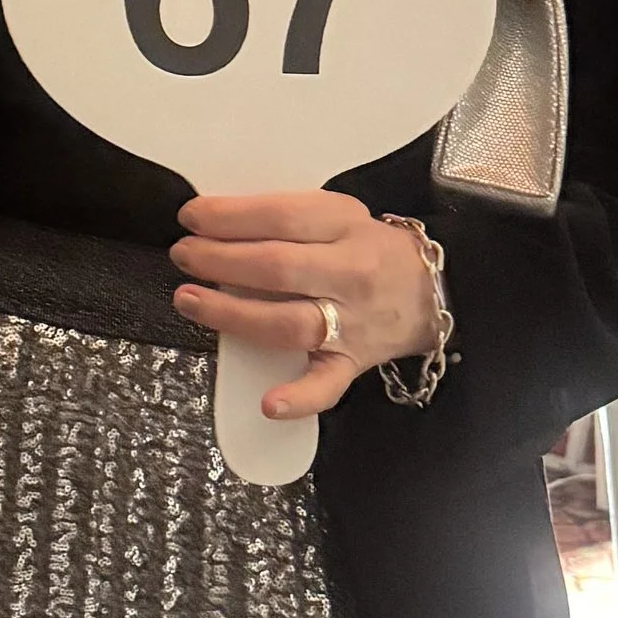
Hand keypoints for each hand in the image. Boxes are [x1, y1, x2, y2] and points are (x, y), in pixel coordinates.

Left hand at [170, 191, 435, 421]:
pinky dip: (299, 398)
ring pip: (288, 322)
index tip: (192, 216)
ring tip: (190, 300)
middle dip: (220, 260)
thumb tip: (216, 223)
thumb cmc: (370, 248)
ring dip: (233, 315)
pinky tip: (268, 403)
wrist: (433, 291)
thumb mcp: (338, 214)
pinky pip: (327, 385)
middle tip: (183, 254)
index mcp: (345, 225)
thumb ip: (286, 218)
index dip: (230, 217)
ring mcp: (351, 323)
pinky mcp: (352, 363)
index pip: (281, 217)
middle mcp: (349, 273)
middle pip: (277, 268)